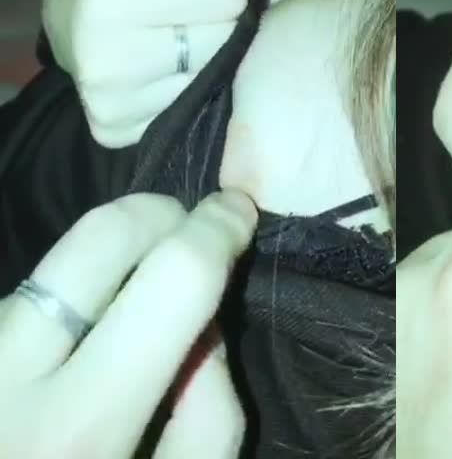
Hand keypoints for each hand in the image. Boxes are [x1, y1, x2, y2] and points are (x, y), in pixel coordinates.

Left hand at [0, 191, 257, 457]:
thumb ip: (209, 425)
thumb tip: (209, 335)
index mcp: (81, 429)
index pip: (171, 280)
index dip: (216, 231)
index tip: (237, 214)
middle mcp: (6, 385)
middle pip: (98, 239)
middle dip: (158, 215)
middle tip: (187, 227)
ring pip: (41, 273)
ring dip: (95, 267)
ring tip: (124, 295)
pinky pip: (9, 311)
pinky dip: (50, 310)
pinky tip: (65, 343)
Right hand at [43, 0, 300, 147]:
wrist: (63, 23)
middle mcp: (106, 57)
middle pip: (226, 40)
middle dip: (217, 22)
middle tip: (184, 15)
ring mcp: (111, 104)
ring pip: (215, 80)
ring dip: (209, 59)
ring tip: (174, 42)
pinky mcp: (116, 134)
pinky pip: (193, 112)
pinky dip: (190, 91)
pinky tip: (165, 73)